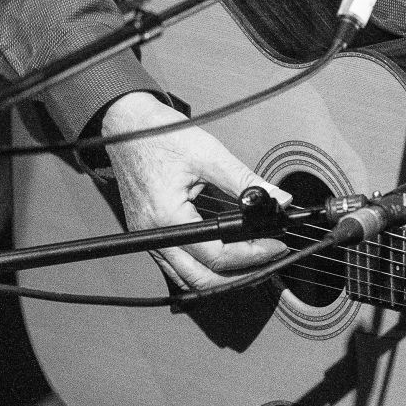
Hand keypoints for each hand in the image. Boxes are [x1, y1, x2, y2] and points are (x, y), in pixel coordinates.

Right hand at [101, 90, 291, 289]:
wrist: (126, 126)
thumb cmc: (159, 136)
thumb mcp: (209, 155)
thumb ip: (245, 181)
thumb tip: (278, 198)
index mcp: (168, 217)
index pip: (216, 256)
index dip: (251, 255)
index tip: (274, 247)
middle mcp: (153, 235)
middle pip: (200, 279)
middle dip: (240, 276)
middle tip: (268, 260)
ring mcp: (148, 238)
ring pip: (187, 278)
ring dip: (221, 277)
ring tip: (251, 260)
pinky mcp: (148, 235)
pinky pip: (176, 265)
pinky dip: (202, 267)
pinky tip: (224, 255)